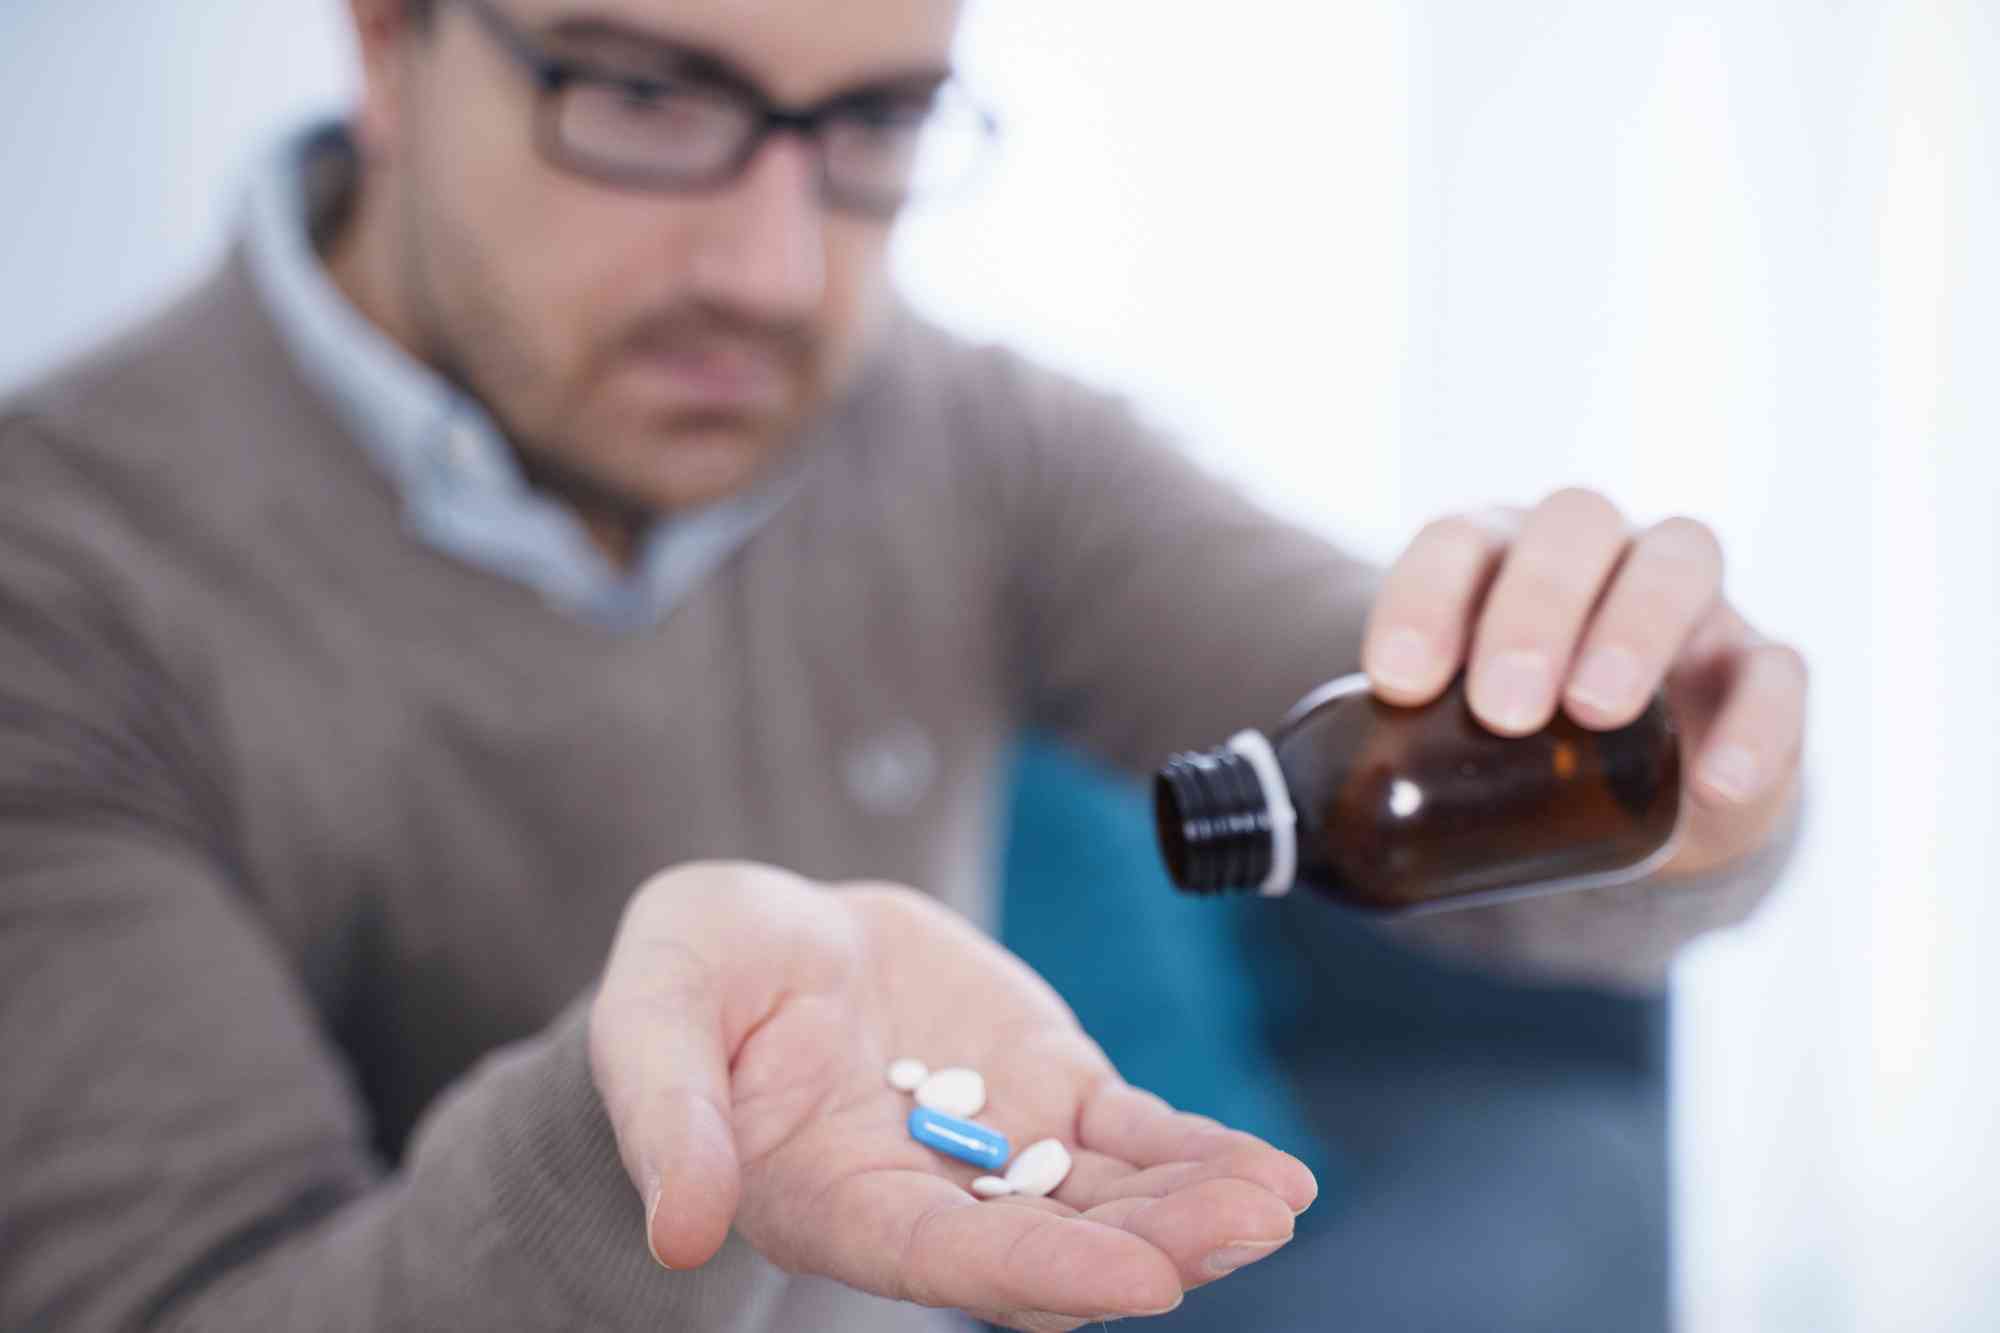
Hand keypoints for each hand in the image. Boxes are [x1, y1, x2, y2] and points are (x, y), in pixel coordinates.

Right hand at [590, 862, 1315, 1330]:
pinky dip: (1197, 1152)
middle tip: (1247, 1228)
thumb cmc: (687, 983)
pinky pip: (1133, 1133)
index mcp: (832, 1202)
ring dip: (1195, 1205)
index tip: (1136, 1282)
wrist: (760, 938)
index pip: (940, 1258)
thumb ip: (668, 1118)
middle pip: (1051, 1244)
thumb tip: (681, 1228)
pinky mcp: (1048, 1089)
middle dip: (1152, 1243)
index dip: (1037, 1273)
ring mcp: (1000, 1147)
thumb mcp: (651, 1022)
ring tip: (1278, 1198)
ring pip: (1110, 1196)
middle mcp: (929, 1199)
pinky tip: (1269, 1172)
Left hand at [1360, 487, 1807, 879]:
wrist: (1632, 799)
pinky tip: (1712, 784)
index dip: (1425, 595)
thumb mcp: (1448, 738)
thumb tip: (1279, 838)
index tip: (1397, 682)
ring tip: (1592, 713)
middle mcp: (1599, 554)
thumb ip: (1383, 757)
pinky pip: (1778, 673)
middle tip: (1502, 708)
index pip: (1459, 541)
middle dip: (1534, 609)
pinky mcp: (1761, 667)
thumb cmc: (1515, 746)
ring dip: (1633, 628)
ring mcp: (1692, 600)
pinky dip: (1754, 725)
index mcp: (1503, 556)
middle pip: (1573, 528)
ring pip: (1680, 560)